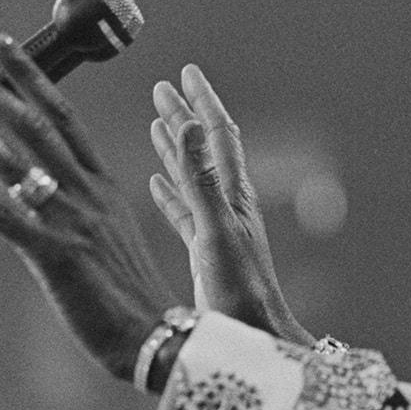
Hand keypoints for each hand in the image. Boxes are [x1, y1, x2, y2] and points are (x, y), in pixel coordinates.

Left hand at [0, 36, 173, 382]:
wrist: (155, 333)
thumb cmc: (131, 288)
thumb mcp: (114, 228)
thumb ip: (83, 199)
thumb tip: (46, 181)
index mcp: (102, 182)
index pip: (63, 114)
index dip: (31, 79)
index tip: (5, 48)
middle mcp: (86, 190)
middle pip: (34, 123)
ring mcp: (70, 218)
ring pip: (14, 159)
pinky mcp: (53, 253)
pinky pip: (1, 214)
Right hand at [150, 64, 313, 345]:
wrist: (254, 336)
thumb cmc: (240, 290)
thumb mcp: (215, 228)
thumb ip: (201, 177)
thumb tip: (195, 126)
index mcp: (232, 192)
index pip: (218, 132)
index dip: (202, 101)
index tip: (187, 73)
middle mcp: (227, 202)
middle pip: (202, 147)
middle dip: (184, 115)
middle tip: (163, 88)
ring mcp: (217, 225)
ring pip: (192, 174)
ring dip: (175, 146)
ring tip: (157, 122)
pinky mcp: (206, 249)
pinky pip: (184, 208)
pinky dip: (170, 190)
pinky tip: (157, 183)